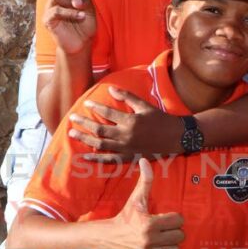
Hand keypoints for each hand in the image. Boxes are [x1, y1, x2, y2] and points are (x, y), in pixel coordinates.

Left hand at [68, 87, 183, 160]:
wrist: (175, 137)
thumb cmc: (160, 119)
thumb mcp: (145, 105)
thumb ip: (127, 97)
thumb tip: (110, 88)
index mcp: (131, 121)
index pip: (108, 113)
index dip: (95, 108)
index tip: (86, 104)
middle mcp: (126, 136)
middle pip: (99, 130)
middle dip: (84, 124)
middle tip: (72, 119)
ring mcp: (127, 149)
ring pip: (101, 144)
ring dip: (85, 139)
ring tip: (73, 134)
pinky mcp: (129, 158)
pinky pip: (110, 160)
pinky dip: (97, 159)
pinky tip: (85, 157)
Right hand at [104, 159, 184, 248]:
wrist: (108, 239)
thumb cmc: (126, 217)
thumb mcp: (136, 199)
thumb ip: (145, 181)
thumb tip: (145, 160)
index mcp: (149, 223)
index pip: (178, 220)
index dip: (173, 218)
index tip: (164, 219)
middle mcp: (149, 240)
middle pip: (180, 235)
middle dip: (173, 231)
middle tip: (162, 229)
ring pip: (176, 248)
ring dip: (171, 244)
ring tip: (160, 239)